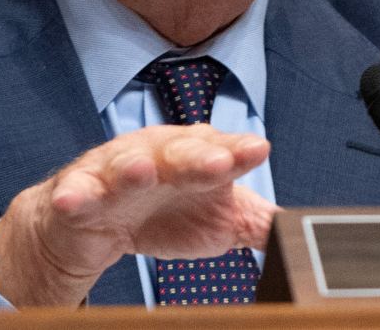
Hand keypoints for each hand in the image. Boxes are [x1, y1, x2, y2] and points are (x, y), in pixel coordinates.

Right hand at [0, 124, 275, 305]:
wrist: (98, 224)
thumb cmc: (168, 212)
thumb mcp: (221, 220)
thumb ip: (260, 223)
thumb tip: (305, 231)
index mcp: (199, 154)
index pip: (224, 149)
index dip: (240, 151)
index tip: (258, 151)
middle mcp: (160, 153)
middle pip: (181, 151)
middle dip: (198, 155)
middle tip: (218, 162)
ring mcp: (117, 169)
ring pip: (126, 164)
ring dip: (133, 167)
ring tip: (142, 172)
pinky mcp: (80, 192)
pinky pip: (76, 192)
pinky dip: (75, 195)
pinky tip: (75, 199)